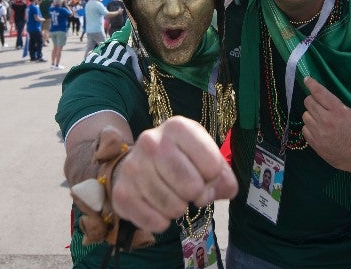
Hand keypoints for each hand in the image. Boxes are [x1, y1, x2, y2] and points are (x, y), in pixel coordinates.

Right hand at [109, 116, 236, 233]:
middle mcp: (151, 142)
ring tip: (174, 197)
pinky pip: (156, 222)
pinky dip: (163, 222)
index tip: (206, 176)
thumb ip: (222, 173)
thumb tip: (228, 190)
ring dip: (180, 208)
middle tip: (191, 191)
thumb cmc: (179, 158)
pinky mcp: (121, 194)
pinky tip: (158, 208)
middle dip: (198, 195)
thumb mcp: (203, 155)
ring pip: (174, 208)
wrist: (137, 164)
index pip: (212, 165)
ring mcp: (133, 168)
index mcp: (177, 127)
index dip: (214, 178)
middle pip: (192, 187)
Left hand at [302, 77, 350, 179]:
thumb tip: (321, 99)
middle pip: (308, 102)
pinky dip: (310, 128)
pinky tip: (319, 131)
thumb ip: (336, 107)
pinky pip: (305, 129)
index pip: (320, 93)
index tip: (307, 79)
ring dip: (311, 115)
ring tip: (321, 121)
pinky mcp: (315, 144)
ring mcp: (319, 133)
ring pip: (305, 115)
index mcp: (338, 111)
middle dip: (313, 101)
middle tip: (319, 105)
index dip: (312, 84)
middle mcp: (326, 120)